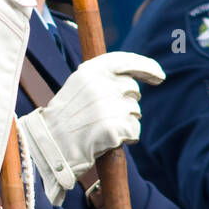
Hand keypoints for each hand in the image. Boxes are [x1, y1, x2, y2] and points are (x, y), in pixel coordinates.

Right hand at [18, 51, 165, 203]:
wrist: (50, 146)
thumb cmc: (64, 119)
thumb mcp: (78, 88)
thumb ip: (102, 80)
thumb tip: (135, 81)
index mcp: (90, 71)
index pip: (126, 62)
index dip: (146, 67)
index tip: (159, 76)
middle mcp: (102, 84)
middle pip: (133, 89)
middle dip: (127, 102)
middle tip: (105, 116)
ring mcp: (109, 106)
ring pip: (135, 111)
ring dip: (125, 121)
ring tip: (100, 129)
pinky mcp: (116, 127)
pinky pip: (134, 131)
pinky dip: (126, 137)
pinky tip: (107, 140)